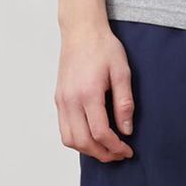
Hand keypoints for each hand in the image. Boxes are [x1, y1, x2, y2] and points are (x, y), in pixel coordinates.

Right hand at [54, 22, 134, 162]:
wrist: (82, 31)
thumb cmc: (103, 47)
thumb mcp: (122, 70)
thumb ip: (124, 102)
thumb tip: (126, 130)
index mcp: (88, 93)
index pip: (100, 132)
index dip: (115, 147)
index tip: (128, 150)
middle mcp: (71, 100)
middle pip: (83, 142)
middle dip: (102, 154)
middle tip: (119, 155)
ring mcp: (62, 101)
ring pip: (69, 140)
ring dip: (87, 150)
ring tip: (106, 149)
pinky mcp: (58, 99)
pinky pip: (64, 129)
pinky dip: (77, 140)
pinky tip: (92, 137)